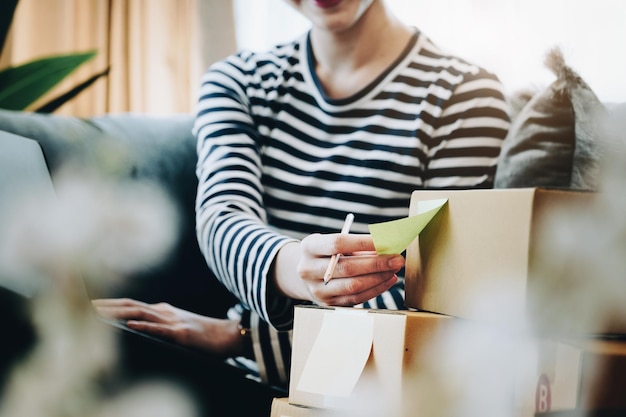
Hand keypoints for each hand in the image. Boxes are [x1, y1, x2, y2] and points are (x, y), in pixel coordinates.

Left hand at [92, 298, 244, 357]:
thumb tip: (136, 327)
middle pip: (130, 305)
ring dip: (117, 312)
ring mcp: (174, 322)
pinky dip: (143, 326)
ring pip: (141, 313)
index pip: (131, 304)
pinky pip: (160, 329)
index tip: (88, 303)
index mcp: (164, 311)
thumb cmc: (205, 335)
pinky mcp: (183, 334)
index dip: (109, 303)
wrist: (229, 336)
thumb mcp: (179, 326)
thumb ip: (160, 325)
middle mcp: (166, 312)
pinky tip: (130, 326)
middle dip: (106, 305)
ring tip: (98, 312)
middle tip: (84, 304)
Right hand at [274, 234, 403, 306]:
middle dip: (376, 263)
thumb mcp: (335, 243)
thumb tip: (387, 246)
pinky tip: (387, 280)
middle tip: (397, 259)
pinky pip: (356, 299)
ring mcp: (317, 290)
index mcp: (309, 247)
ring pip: (353, 286)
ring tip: (394, 269)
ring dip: (378, 278)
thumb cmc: (328, 254)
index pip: (338, 243)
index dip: (363, 242)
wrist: (308, 275)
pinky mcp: (328, 304)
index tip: (386, 240)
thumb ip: (358, 245)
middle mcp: (308, 270)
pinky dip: (375, 289)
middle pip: (347, 267)